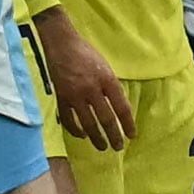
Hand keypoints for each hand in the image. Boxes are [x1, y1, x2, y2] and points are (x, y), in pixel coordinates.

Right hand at [34, 8, 131, 150]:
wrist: (62, 45)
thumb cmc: (87, 54)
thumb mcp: (107, 68)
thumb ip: (112, 87)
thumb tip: (118, 108)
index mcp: (107, 81)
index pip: (122, 108)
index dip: (128, 124)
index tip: (132, 135)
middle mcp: (92, 90)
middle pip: (106, 119)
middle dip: (114, 136)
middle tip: (118, 147)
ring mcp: (75, 95)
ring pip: (87, 123)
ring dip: (96, 138)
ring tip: (102, 147)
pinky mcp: (61, 98)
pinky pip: (68, 119)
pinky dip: (75, 130)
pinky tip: (82, 136)